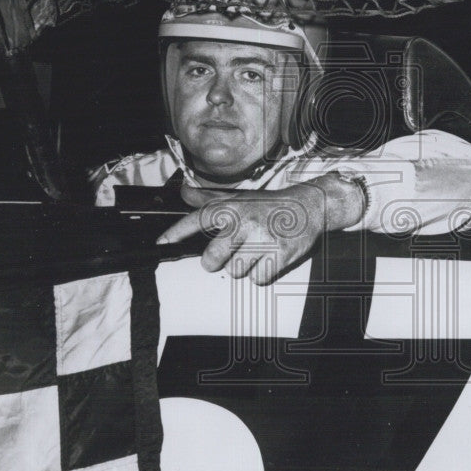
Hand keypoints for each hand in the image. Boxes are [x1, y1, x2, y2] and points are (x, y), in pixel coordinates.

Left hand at [155, 174, 363, 284]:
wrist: (308, 206)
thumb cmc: (268, 205)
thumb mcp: (239, 198)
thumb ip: (209, 199)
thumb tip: (183, 192)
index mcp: (232, 208)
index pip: (198, 219)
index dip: (177, 232)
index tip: (162, 244)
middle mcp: (244, 222)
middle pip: (212, 258)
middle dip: (214, 262)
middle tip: (224, 255)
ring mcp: (262, 239)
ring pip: (235, 271)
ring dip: (242, 267)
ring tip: (254, 252)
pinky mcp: (279, 255)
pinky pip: (257, 278)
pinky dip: (261, 274)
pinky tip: (268, 258)